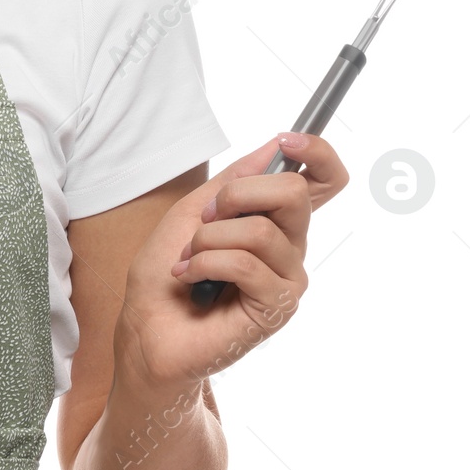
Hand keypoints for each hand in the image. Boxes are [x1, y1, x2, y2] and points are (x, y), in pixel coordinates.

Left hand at [113, 132, 349, 396]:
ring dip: (208, 239)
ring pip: (260, 231)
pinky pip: (246, 265)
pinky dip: (205, 264)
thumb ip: (234, 181)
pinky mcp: (277, 307)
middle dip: (237, 195)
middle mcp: (290, 247)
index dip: (317, 153)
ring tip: (190, 260)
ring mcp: (287, 278)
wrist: (146, 329)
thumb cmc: (166, 273)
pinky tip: (190, 279)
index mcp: (275, 220)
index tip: (285, 141)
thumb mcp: (192, 212)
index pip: (324, 181)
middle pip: (295, 194)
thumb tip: (274, 146)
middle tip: (204, 220)